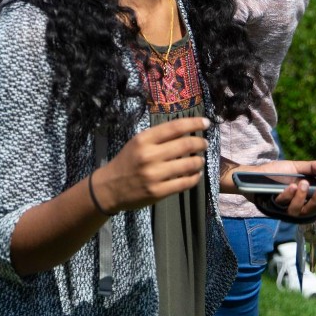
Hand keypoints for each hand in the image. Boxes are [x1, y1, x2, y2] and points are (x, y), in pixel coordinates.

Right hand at [92, 116, 208, 213]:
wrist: (109, 188)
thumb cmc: (126, 162)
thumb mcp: (137, 143)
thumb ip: (158, 137)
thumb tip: (186, 131)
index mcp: (144, 139)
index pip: (175, 127)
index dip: (194, 123)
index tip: (206, 123)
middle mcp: (150, 155)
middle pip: (185, 145)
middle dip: (200, 143)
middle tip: (204, 143)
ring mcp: (154, 175)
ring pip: (188, 164)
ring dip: (199, 161)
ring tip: (200, 160)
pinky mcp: (158, 192)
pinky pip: (184, 183)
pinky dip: (194, 178)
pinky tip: (195, 175)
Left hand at [231, 159, 315, 220]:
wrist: (253, 174)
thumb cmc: (276, 173)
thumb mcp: (294, 167)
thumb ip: (310, 168)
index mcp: (304, 197)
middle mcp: (296, 206)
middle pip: (310, 210)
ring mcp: (284, 208)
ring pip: (296, 210)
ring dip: (302, 197)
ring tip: (304, 184)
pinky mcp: (272, 207)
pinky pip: (282, 203)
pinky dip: (288, 195)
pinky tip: (291, 186)